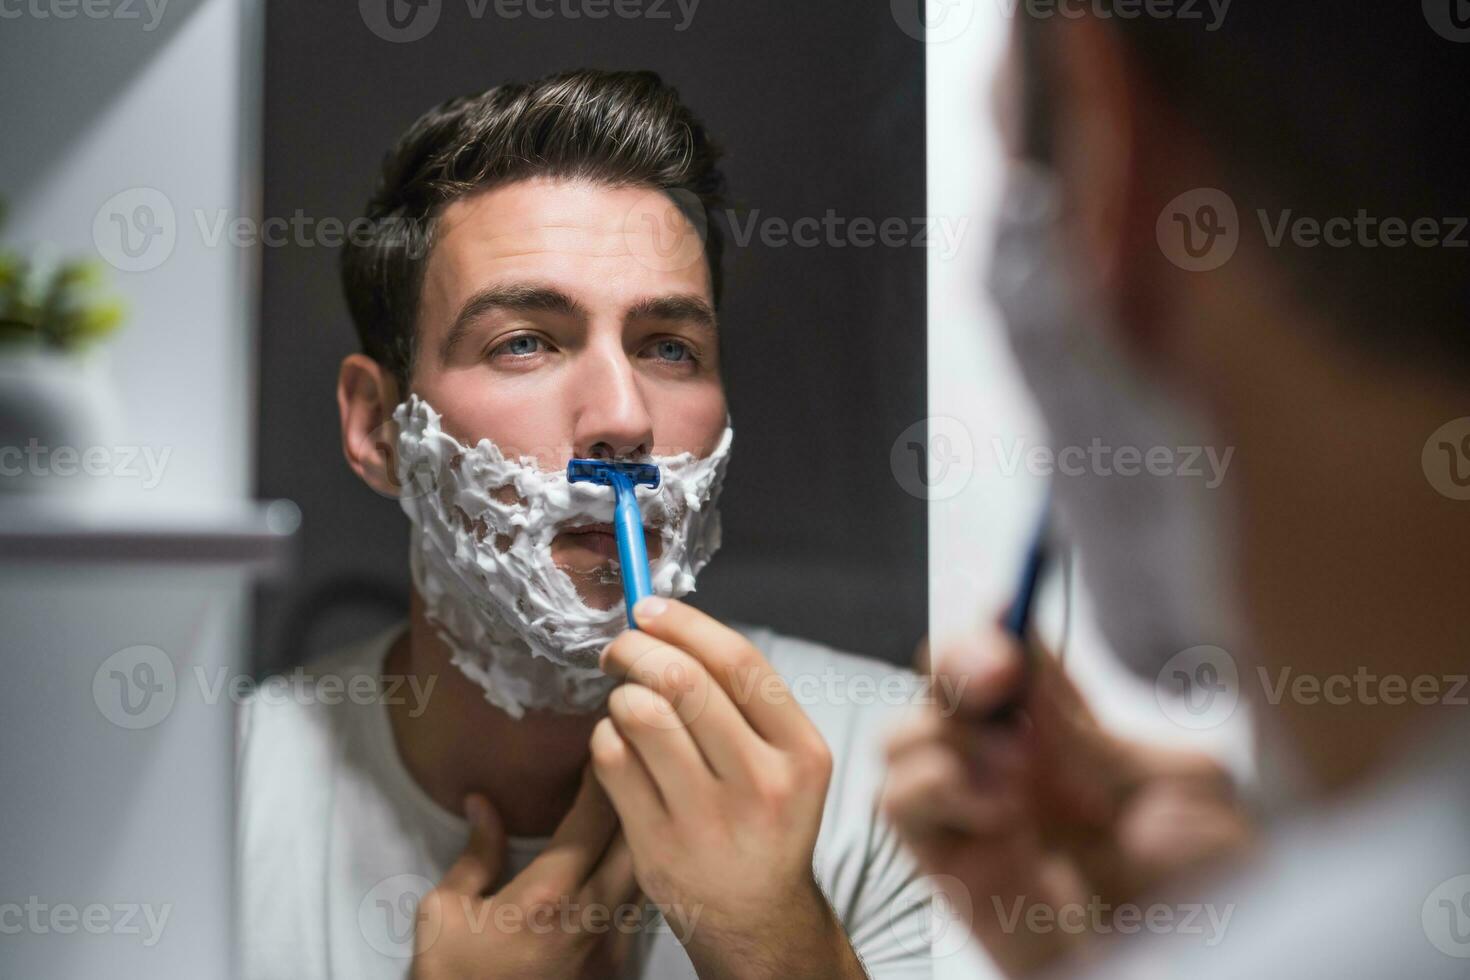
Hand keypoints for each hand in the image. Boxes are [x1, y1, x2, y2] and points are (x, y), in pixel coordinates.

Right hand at [410, 769, 642, 979]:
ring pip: (648, 872)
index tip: (606, 738)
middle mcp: (592, 919)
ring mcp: (612, 947)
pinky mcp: (619, 968)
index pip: (593, 819)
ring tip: (643, 795)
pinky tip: (635, 853)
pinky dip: (641, 873)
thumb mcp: (443, 914)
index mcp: (546, 898)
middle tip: (634, 755)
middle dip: (640, 792)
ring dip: (646, 832)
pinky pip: (642, 906)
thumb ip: (475, 853)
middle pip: (638, 838)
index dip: (604, 773)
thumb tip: (485, 802)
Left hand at [593, 597, 863, 979]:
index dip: (684, 623)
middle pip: (684, 681)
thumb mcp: (787, 760)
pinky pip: (610, 761)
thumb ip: (746, 699)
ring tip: (625, 703)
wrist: (756, 916)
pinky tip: (617, 745)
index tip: (648, 609)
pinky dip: (603, 737)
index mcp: (800, 751)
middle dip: (637, 649)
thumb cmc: (763, 818)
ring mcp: (708, 818)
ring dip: (620, 695)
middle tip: (620, 650)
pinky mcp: (657, 845)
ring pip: (641, 715)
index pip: (739, 662)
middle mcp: (761, 784)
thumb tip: (672, 623)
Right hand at [881, 628, 1250, 976]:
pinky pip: (897, 800)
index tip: (1014, 615)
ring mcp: (973, 811)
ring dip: (949, 734)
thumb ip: (1105, 728)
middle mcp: (1011, 763)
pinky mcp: (945, 862)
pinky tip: (998, 813)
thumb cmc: (1202, 896)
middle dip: (962, 658)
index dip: (1004, 623)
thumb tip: (1032, 665)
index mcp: (1072, 736)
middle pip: (941, 676)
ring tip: (1015, 772)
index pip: (1014, 651)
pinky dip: (934, 787)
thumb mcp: (1185, 790)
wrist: (1178, 968)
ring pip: (901, 733)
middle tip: (1001, 676)